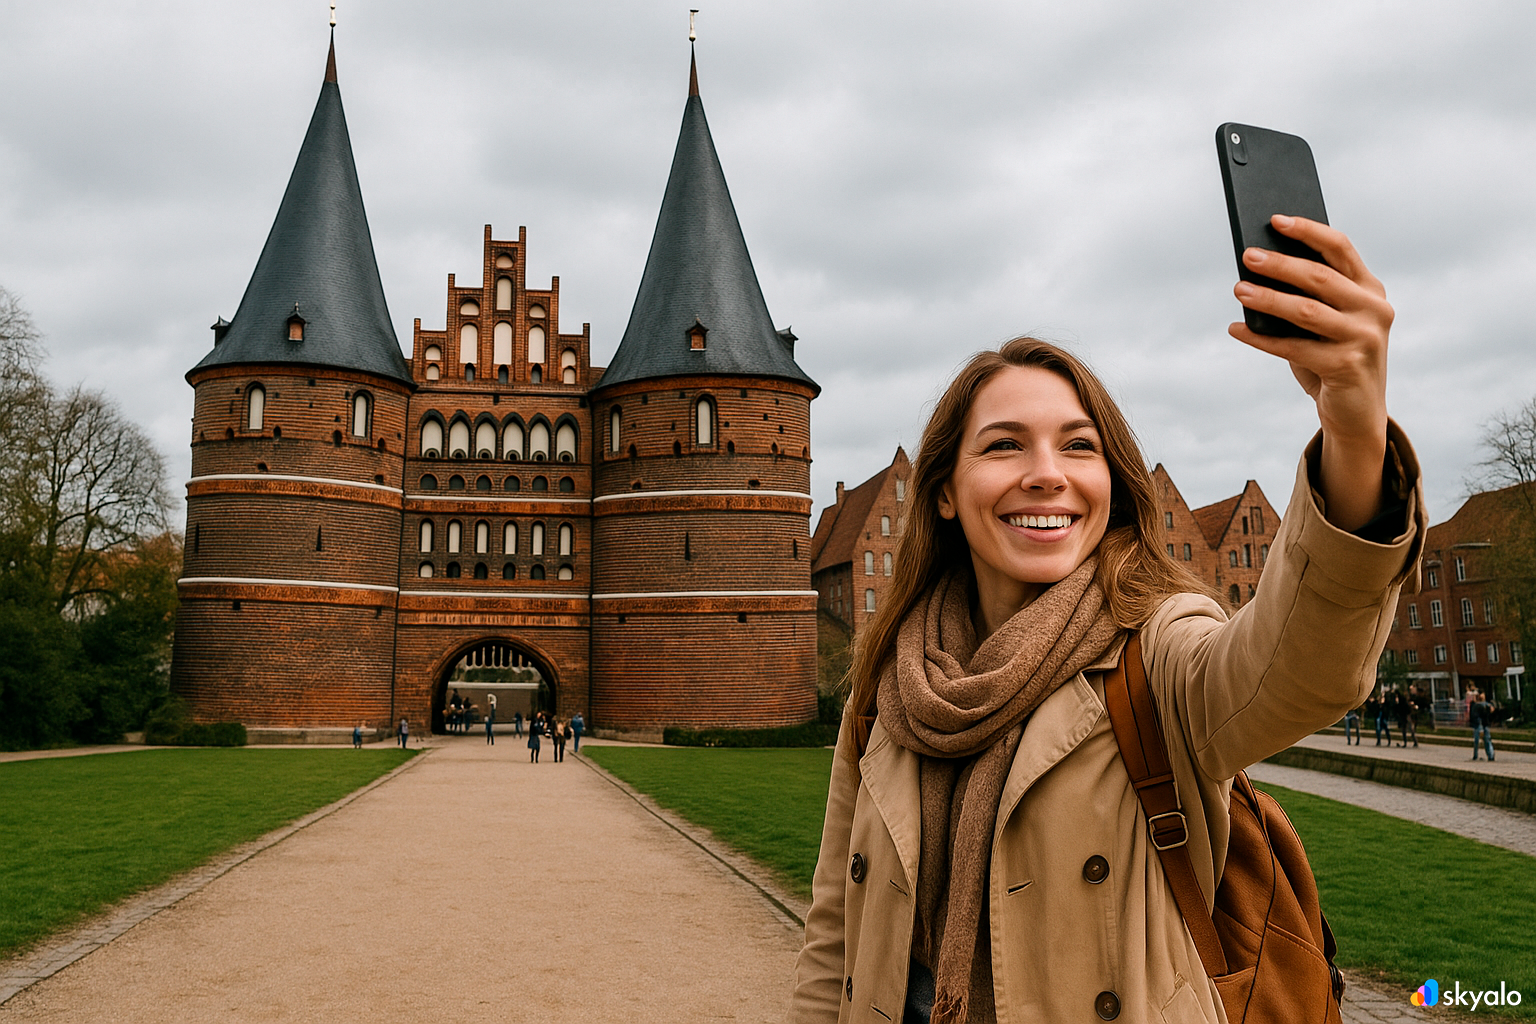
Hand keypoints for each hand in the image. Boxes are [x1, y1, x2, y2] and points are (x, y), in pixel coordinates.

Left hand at [1228, 215, 1392, 531]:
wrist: (1357, 413)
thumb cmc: (1333, 358)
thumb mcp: (1326, 322)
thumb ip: (1307, 297)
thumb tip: (1257, 270)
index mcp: (1370, 289)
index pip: (1340, 248)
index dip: (1308, 231)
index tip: (1275, 220)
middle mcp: (1374, 309)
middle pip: (1320, 277)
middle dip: (1280, 264)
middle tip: (1246, 256)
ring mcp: (1365, 338)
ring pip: (1306, 311)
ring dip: (1267, 299)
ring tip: (1238, 289)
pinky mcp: (1347, 366)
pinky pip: (1295, 348)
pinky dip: (1261, 339)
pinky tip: (1237, 329)